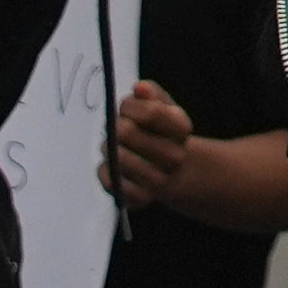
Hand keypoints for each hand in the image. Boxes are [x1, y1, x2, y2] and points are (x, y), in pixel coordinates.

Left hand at [107, 78, 196, 206]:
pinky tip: (111, 164)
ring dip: (108, 147)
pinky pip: (111, 180)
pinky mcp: (140, 199)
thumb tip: (139, 87)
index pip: (150, 111)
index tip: (124, 106)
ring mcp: (158, 180)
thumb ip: (151, 93)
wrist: (170, 169)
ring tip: (112, 145)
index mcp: (182, 128)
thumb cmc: (160, 130)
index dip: (129, 105)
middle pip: (127, 133)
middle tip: (114, 127)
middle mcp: (174, 156)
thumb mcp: (162, 106)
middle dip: (114, 125)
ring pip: (118, 158)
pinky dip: (105, 169)